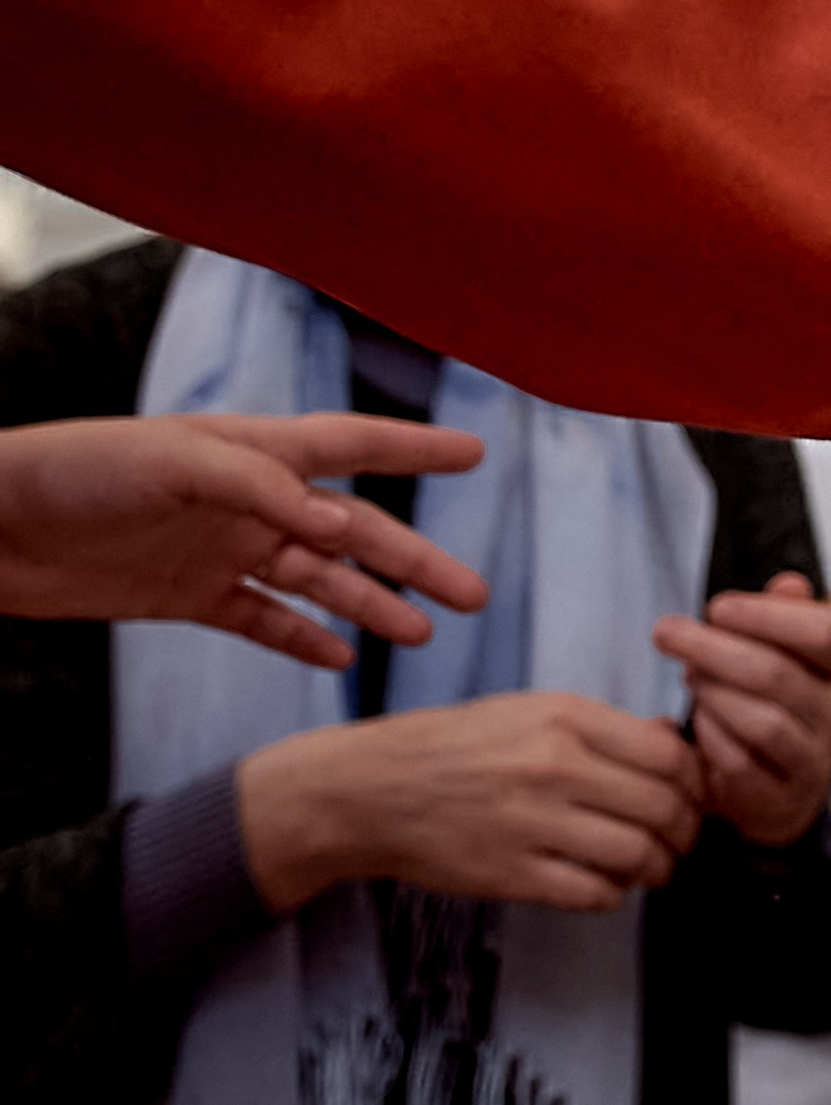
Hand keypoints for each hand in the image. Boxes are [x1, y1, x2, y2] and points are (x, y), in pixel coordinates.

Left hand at [0, 412, 488, 670]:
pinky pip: (263, 622)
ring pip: (319, 582)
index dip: (416, 446)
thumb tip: (336, 526)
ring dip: (371, 605)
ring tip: (423, 635)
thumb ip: (259, 487)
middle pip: (353, 530)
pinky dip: (304, 640)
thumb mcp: (174, 461)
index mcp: (255, 451)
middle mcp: (250, 500)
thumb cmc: (78, 470)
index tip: (478, 451)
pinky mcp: (188, 596)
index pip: (354, 444)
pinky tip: (343, 660)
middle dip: (415, 559)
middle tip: (475, 593)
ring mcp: (223, 549)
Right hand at [237, 691, 704, 915]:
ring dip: (658, 868)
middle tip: (680, 839)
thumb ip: (605, 728)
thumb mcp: (531, 711)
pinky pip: (594, 894)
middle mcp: (554, 766)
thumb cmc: (459, 746)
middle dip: (685, 831)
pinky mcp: (512, 874)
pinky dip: (615, 894)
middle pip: (663, 808)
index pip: (670, 754)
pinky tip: (606, 884)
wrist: (374, 789)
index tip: (694, 795)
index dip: (696, 782)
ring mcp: (533, 823)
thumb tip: (676, 745)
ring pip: (637, 855)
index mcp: (565, 717)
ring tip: (652, 866)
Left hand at [652, 572, 830, 847]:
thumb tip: (789, 585)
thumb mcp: (782, 654)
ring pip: (764, 722)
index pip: (822, 633)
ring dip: (714, 693)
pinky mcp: (780, 799)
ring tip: (685, 676)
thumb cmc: (771, 705)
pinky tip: (696, 719)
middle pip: (778, 674)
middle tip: (668, 632)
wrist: (775, 791)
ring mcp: (813, 762)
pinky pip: (742, 764)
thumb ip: (783, 617)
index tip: (715, 607)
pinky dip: (712, 737)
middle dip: (714, 648)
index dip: (766, 615)